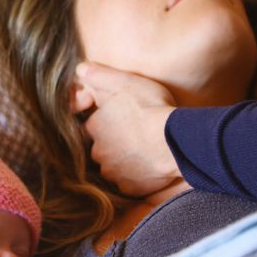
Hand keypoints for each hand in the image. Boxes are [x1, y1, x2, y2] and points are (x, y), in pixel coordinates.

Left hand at [75, 62, 181, 196]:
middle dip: (114, 144)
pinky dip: (137, 177)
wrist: (176, 140)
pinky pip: (129, 183)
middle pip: (101, 148)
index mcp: (94, 127)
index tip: (124, 120)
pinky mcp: (128, 188)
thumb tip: (80, 69)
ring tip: (145, 151)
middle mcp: (98, 152)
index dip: (107, 122)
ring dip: (124, 161)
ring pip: (114, 167)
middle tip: (136, 136)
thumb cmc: (152, 109)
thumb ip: (100, 75)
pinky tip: (150, 166)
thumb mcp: (126, 82)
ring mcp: (113, 173)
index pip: (92, 126)